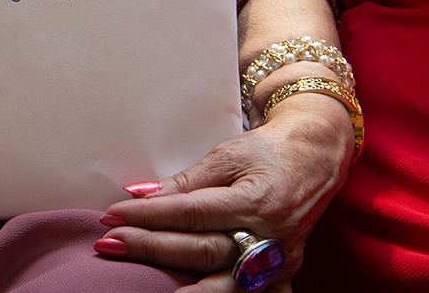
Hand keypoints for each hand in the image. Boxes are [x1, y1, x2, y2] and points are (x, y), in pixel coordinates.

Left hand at [95, 92, 354, 291]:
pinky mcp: (280, 273)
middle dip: (150, 248)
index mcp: (257, 201)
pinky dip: (212, 292)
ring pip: (221, 283)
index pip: (191, 213)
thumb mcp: (227, 155)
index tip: (113, 214)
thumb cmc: (269, 151)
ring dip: (176, 282)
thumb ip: (186, 181)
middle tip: (110, 242)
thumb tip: (141, 194)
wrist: (317, 157)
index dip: (148, 215)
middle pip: (201, 251)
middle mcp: (269, 237)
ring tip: (137, 279)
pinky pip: (243, 292)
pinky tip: (180, 292)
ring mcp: (277, 260)